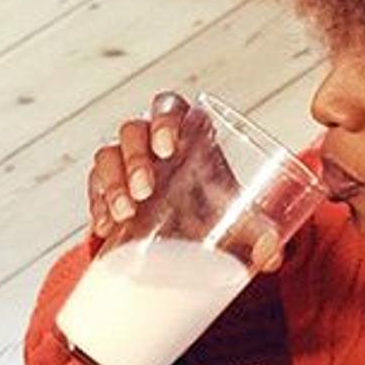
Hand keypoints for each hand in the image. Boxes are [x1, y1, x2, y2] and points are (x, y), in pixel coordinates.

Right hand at [85, 91, 288, 270]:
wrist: (187, 227)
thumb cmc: (213, 205)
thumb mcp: (239, 215)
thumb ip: (260, 232)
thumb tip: (272, 255)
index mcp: (186, 132)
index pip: (169, 109)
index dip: (164, 122)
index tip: (166, 148)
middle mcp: (151, 141)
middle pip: (132, 132)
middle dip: (135, 159)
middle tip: (145, 191)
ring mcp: (125, 162)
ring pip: (107, 155)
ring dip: (112, 182)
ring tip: (126, 213)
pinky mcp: (106, 187)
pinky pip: (92, 186)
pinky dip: (96, 205)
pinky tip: (106, 226)